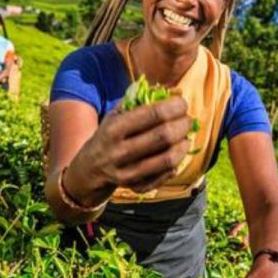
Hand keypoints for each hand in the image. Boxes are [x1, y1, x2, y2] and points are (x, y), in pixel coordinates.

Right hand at [64, 96, 190, 203]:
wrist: (89, 170)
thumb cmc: (109, 135)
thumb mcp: (115, 114)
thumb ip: (139, 99)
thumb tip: (171, 90)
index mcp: (114, 129)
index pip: (153, 114)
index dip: (174, 107)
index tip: (182, 103)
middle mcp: (119, 151)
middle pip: (163, 136)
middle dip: (183, 125)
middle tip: (188, 120)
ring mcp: (127, 172)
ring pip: (168, 158)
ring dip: (183, 145)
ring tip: (186, 136)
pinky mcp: (135, 187)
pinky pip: (165, 175)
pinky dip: (176, 163)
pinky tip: (177, 153)